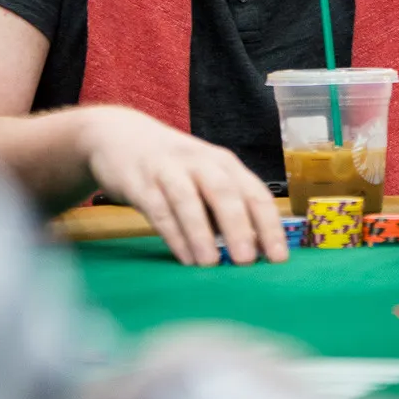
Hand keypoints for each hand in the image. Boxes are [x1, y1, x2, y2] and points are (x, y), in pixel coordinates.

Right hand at [82, 106, 288, 267]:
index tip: (279, 258)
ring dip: (201, 232)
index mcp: (224, 163)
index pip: (255, 193)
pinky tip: (183, 257)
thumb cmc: (173, 166)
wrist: (120, 135)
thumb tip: (254, 250)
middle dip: (238, 226)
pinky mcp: (140, 182)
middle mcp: (200, 162)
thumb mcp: (204, 177)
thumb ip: (225, 208)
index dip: (269, 225)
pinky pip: (159, 209)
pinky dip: (173, 233)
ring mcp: (169, 170)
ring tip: (211, 264)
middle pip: (225, 192)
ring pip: (189, 199)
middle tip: (246, 261)